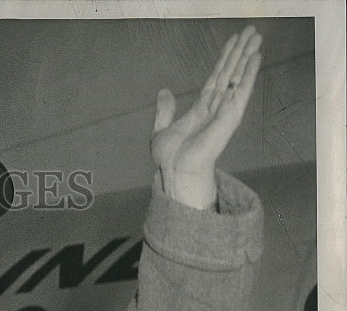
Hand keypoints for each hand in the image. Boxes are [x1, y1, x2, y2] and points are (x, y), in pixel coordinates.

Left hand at [151, 25, 262, 208]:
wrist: (176, 171)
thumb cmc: (170, 158)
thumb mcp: (161, 130)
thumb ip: (164, 110)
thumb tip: (164, 91)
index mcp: (201, 108)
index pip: (216, 77)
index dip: (225, 58)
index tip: (233, 41)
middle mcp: (216, 106)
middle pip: (230, 72)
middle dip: (240, 51)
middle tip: (251, 30)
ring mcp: (224, 110)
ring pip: (237, 76)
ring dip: (247, 55)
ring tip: (256, 36)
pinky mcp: (230, 116)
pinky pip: (241, 90)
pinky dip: (249, 73)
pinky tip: (256, 57)